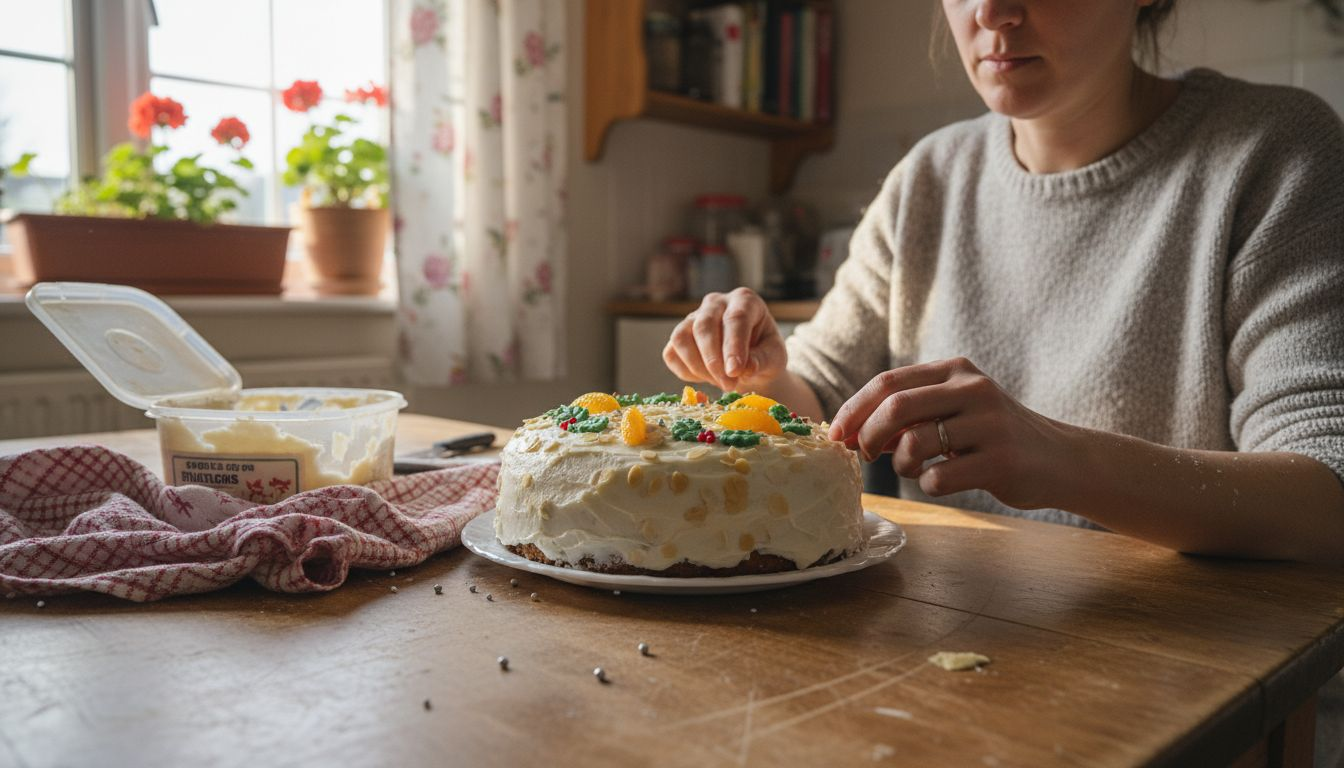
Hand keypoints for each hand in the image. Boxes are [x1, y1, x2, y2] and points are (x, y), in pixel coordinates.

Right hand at [663, 288, 787, 391]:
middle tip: (729, 385)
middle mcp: (715, 303)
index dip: (733, 346)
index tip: (735, 371)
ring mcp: (693, 317)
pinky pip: (672, 354)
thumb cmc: (764, 354)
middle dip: (713, 361)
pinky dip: (687, 372)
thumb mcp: (775, 357)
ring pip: (681, 338)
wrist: (750, 362)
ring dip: (698, 367)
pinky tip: (707, 378)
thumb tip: (745, 368)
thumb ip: (763, 360)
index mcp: (744, 301)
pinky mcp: (678, 336)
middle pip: (704, 326)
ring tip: (720, 383)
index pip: (735, 319)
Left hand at [827, 357, 1077, 509]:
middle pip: (896, 407)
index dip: (854, 409)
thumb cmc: (992, 436)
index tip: (835, 435)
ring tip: (914, 468)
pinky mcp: (1001, 461)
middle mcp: (973, 389)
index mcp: (955, 371)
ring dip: (901, 464)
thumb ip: (909, 414)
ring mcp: (989, 424)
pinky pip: (939, 477)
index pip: (888, 382)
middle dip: (868, 435)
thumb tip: (848, 432)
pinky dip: (928, 485)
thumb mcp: (955, 410)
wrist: (1060, 459)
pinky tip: (943, 480)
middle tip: (865, 456)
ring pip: (915, 443)